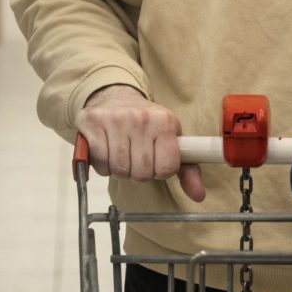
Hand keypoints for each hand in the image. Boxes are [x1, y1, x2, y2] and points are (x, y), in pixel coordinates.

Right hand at [76, 84, 204, 200]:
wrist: (117, 97)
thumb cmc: (148, 124)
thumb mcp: (172, 141)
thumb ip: (188, 170)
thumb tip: (198, 195)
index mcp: (166, 123)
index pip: (166, 168)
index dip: (161, 172)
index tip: (157, 162)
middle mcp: (142, 118)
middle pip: (142, 173)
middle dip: (140, 173)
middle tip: (138, 159)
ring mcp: (116, 119)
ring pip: (120, 170)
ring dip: (121, 170)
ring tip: (124, 154)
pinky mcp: (93, 122)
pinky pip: (100, 163)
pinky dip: (103, 166)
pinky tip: (108, 152)